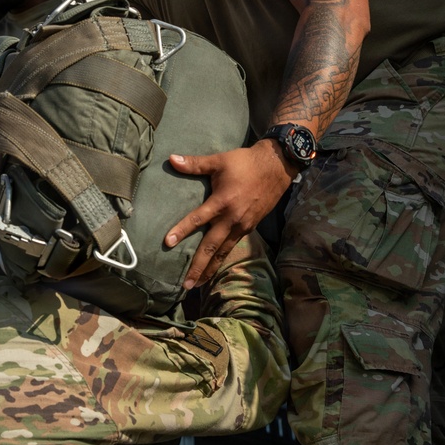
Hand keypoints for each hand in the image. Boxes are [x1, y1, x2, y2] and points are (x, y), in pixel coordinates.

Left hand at [166, 140, 294, 288]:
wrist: (276, 167)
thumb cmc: (245, 162)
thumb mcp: (219, 161)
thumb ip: (194, 164)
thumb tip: (171, 159)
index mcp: (222, 202)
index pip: (197, 219)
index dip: (182, 230)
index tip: (167, 243)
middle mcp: (232, 219)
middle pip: (211, 247)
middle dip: (198, 267)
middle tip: (185, 285)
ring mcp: (242, 226)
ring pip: (222, 253)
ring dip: (210, 269)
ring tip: (197, 284)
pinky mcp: (249, 228)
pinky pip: (232, 247)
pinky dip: (222, 259)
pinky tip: (214, 267)